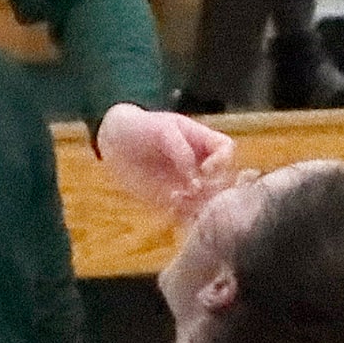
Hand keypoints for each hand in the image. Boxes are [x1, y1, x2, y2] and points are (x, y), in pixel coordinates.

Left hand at [95, 103, 236, 220]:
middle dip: (213, 187)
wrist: (116, 141)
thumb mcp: (163, 129)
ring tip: (178, 198)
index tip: (204, 169)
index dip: (222, 161)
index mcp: (203, 141)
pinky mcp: (173, 199)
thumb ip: (181, 149)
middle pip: (224, 179)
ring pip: (209, 199)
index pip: (227, 150)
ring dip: (200, 204)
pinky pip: (187, 212)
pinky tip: (171, 207)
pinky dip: (184, 214)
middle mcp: (202, 164)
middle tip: (192, 189)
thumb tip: (194, 176)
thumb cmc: (142, 127)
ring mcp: (189, 183)